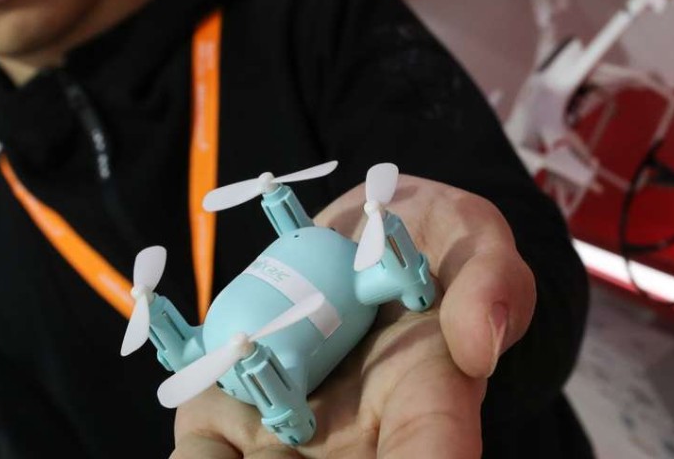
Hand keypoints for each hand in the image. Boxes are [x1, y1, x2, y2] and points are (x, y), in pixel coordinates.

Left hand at [171, 175, 536, 457]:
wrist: (375, 237)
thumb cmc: (442, 244)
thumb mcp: (479, 243)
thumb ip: (490, 286)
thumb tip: (477, 346)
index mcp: (430, 399)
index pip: (430, 453)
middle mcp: (360, 432)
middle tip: (273, 456)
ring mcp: (294, 422)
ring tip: (208, 453)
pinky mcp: (240, 403)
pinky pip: (208, 438)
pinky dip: (192, 451)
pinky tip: (183, 433)